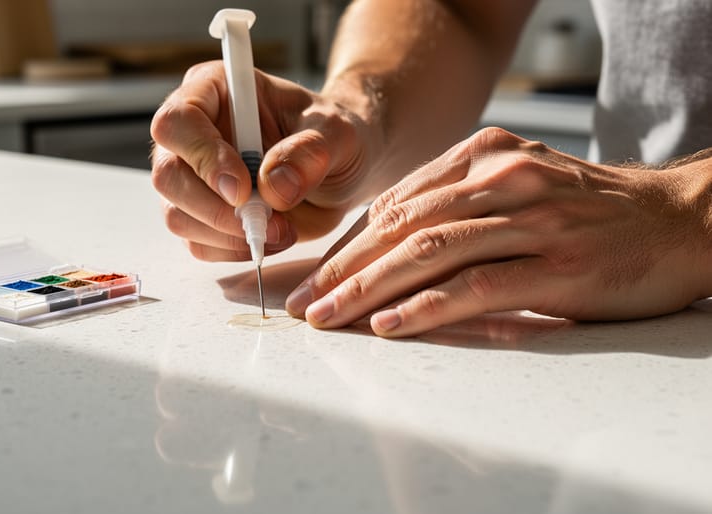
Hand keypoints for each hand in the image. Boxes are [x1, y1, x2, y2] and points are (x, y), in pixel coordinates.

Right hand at [150, 61, 378, 261]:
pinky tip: (270, 237)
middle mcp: (191, 132)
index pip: (178, 122)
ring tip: (281, 229)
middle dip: (216, 209)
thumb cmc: (331, 136)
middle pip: (168, 176)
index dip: (204, 158)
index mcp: (214, 90)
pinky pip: (198, 244)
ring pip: (177, 215)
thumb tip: (273, 185)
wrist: (339, 168)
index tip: (243, 189)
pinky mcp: (199, 215)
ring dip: (229, 235)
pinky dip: (235, 250)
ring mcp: (190, 176)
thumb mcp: (336, 134)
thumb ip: (308, 153)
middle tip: (268, 220)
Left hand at [286, 127, 711, 336]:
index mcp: (485, 157)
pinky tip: (390, 324)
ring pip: (429, 251)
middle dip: (343, 268)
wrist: (678, 220)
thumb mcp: (519, 187)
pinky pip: (476, 285)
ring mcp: (531, 219)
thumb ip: (459, 204)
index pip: (397, 203)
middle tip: (303, 302)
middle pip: (402, 225)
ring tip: (328, 317)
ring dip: (368, 288)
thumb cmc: (589, 213)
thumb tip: (389, 242)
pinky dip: (426, 306)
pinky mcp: (557, 265)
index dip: (348, 244)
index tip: (314, 276)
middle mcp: (502, 179)